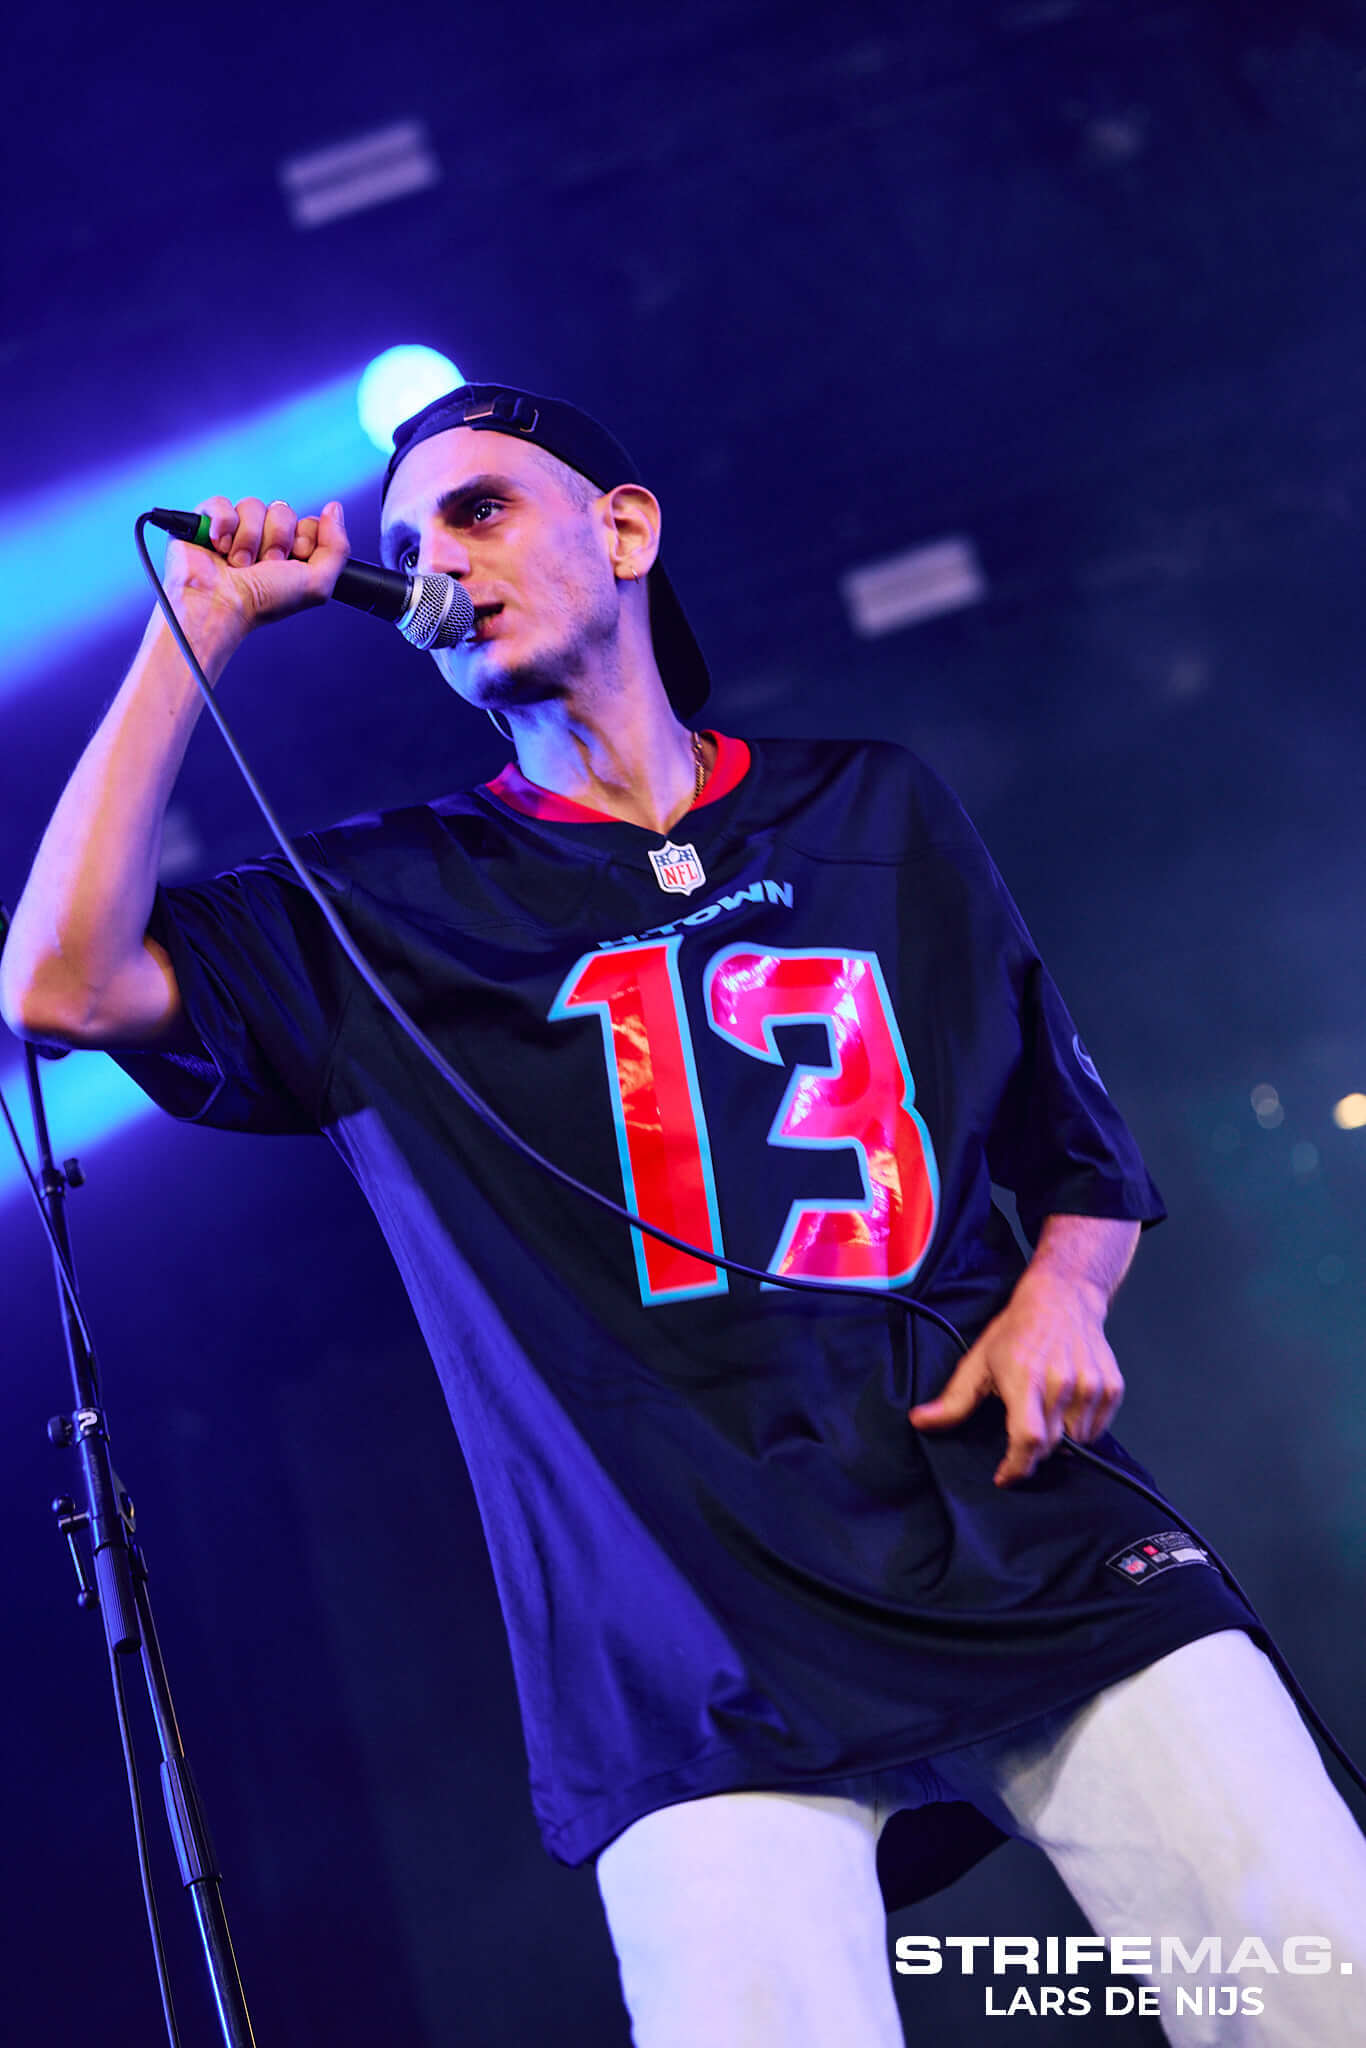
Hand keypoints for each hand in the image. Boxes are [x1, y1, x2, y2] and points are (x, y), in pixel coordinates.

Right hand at [161, 495, 349, 656]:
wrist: (219, 606)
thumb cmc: (263, 602)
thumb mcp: (316, 584)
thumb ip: (337, 548)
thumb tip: (334, 509)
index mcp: (291, 553)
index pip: (308, 523)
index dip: (303, 540)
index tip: (291, 562)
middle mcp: (265, 540)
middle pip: (283, 511)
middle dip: (276, 540)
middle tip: (262, 566)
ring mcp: (236, 530)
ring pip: (253, 505)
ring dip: (248, 539)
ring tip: (238, 564)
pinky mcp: (206, 522)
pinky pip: (222, 503)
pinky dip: (223, 525)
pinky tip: (218, 547)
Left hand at [907, 1263, 1124, 1486]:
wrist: (1063, 1298)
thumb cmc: (1017, 1330)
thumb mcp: (979, 1361)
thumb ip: (953, 1400)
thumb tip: (920, 1422)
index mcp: (1027, 1378)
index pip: (1029, 1439)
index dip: (1017, 1466)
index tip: (1004, 1476)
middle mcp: (1062, 1383)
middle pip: (1051, 1445)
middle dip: (1032, 1448)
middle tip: (1022, 1428)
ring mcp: (1091, 1385)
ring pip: (1077, 1440)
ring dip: (1059, 1437)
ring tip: (1046, 1408)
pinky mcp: (1112, 1387)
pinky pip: (1097, 1428)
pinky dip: (1082, 1426)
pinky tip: (1067, 1403)